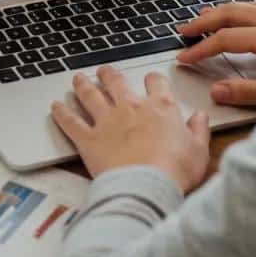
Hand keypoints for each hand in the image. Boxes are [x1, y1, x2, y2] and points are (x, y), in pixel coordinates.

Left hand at [51, 66, 209, 192]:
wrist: (148, 185)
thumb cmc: (176, 171)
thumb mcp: (199, 151)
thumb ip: (198, 131)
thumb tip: (200, 117)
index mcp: (160, 109)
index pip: (155, 84)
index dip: (152, 80)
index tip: (150, 80)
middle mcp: (130, 108)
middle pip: (116, 81)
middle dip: (109, 74)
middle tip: (104, 71)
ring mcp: (107, 120)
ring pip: (90, 94)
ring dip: (82, 85)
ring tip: (78, 79)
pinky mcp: (89, 137)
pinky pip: (70, 121)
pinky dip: (60, 113)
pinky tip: (55, 107)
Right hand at [177, 2, 255, 105]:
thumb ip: (250, 93)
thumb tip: (216, 90)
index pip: (225, 40)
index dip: (200, 49)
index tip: (184, 58)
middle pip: (229, 13)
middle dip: (202, 21)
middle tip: (182, 30)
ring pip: (244, 5)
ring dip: (219, 10)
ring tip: (202, 17)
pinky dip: (241, 8)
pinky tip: (239, 13)